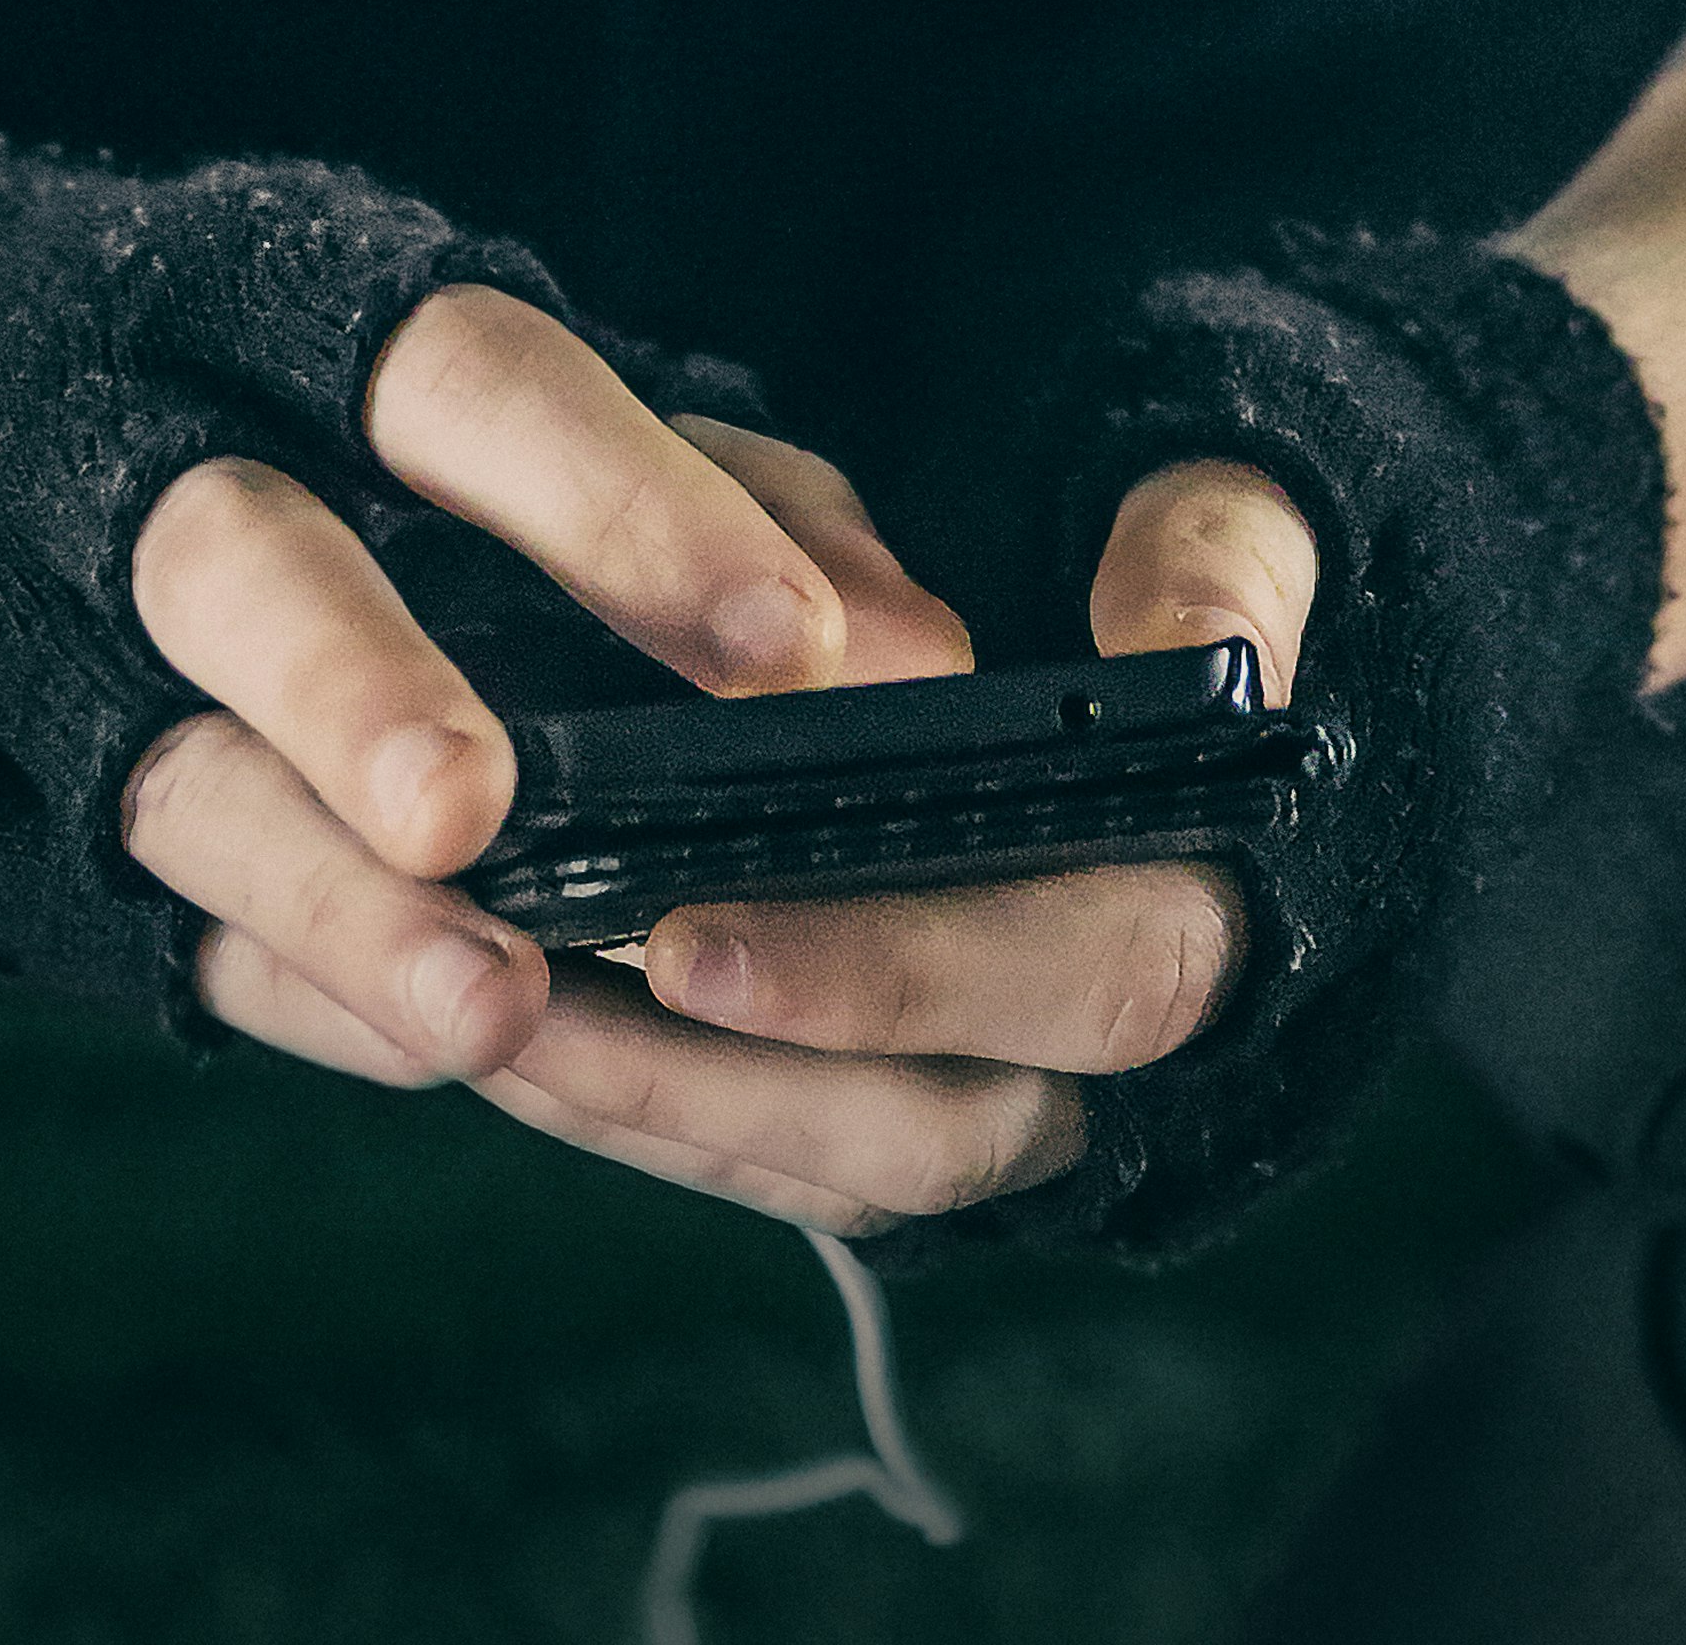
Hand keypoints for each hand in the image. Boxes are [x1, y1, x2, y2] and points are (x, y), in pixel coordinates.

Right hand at [118, 282, 966, 1099]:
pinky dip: (326, 995)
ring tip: (497, 1007)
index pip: (467, 380)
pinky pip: (193, 930)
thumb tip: (923, 662)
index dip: (621, 505)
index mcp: (328, 329)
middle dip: (355, 681)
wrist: (30, 448)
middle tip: (475, 809)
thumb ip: (752, 515)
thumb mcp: (582, 424)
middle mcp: (181, 478)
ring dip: (340, 908)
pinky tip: (452, 1050)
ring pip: (190, 787)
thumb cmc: (401, 433)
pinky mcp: (76, 840)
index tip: (790, 647)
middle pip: (238, 562)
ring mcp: (96, 670)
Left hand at [487, 451, 1324, 1239]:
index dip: (897, 973)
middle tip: (527, 1005)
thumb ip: (1215, 553)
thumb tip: (1192, 646)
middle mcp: (1102, 1041)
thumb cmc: (1166, 568)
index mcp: (1203, 897)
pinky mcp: (898, 1103)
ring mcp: (998, 1090)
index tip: (694, 942)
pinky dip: (646, 1109)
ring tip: (470, 1018)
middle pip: (930, 1130)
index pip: (1079, 977)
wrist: (1144, 660)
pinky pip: (778, 1157)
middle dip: (720, 1085)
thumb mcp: (1215, 516)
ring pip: (830, 1169)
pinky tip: (508, 1033)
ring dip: (646, 1112)